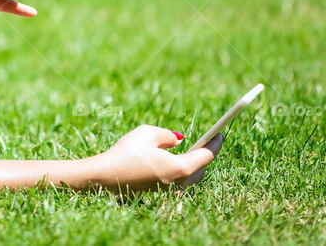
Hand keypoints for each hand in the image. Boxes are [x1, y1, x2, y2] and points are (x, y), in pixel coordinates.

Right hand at [90, 125, 223, 194]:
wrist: (105, 176)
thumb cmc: (126, 153)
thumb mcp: (147, 133)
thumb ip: (167, 135)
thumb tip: (177, 140)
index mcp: (180, 168)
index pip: (206, 155)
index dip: (215, 143)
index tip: (220, 134)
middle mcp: (178, 183)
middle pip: (201, 169)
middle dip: (206, 154)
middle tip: (208, 140)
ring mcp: (168, 190)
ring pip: (190, 177)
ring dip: (194, 163)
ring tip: (193, 150)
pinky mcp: (158, 192)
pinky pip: (177, 180)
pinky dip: (181, 170)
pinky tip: (175, 161)